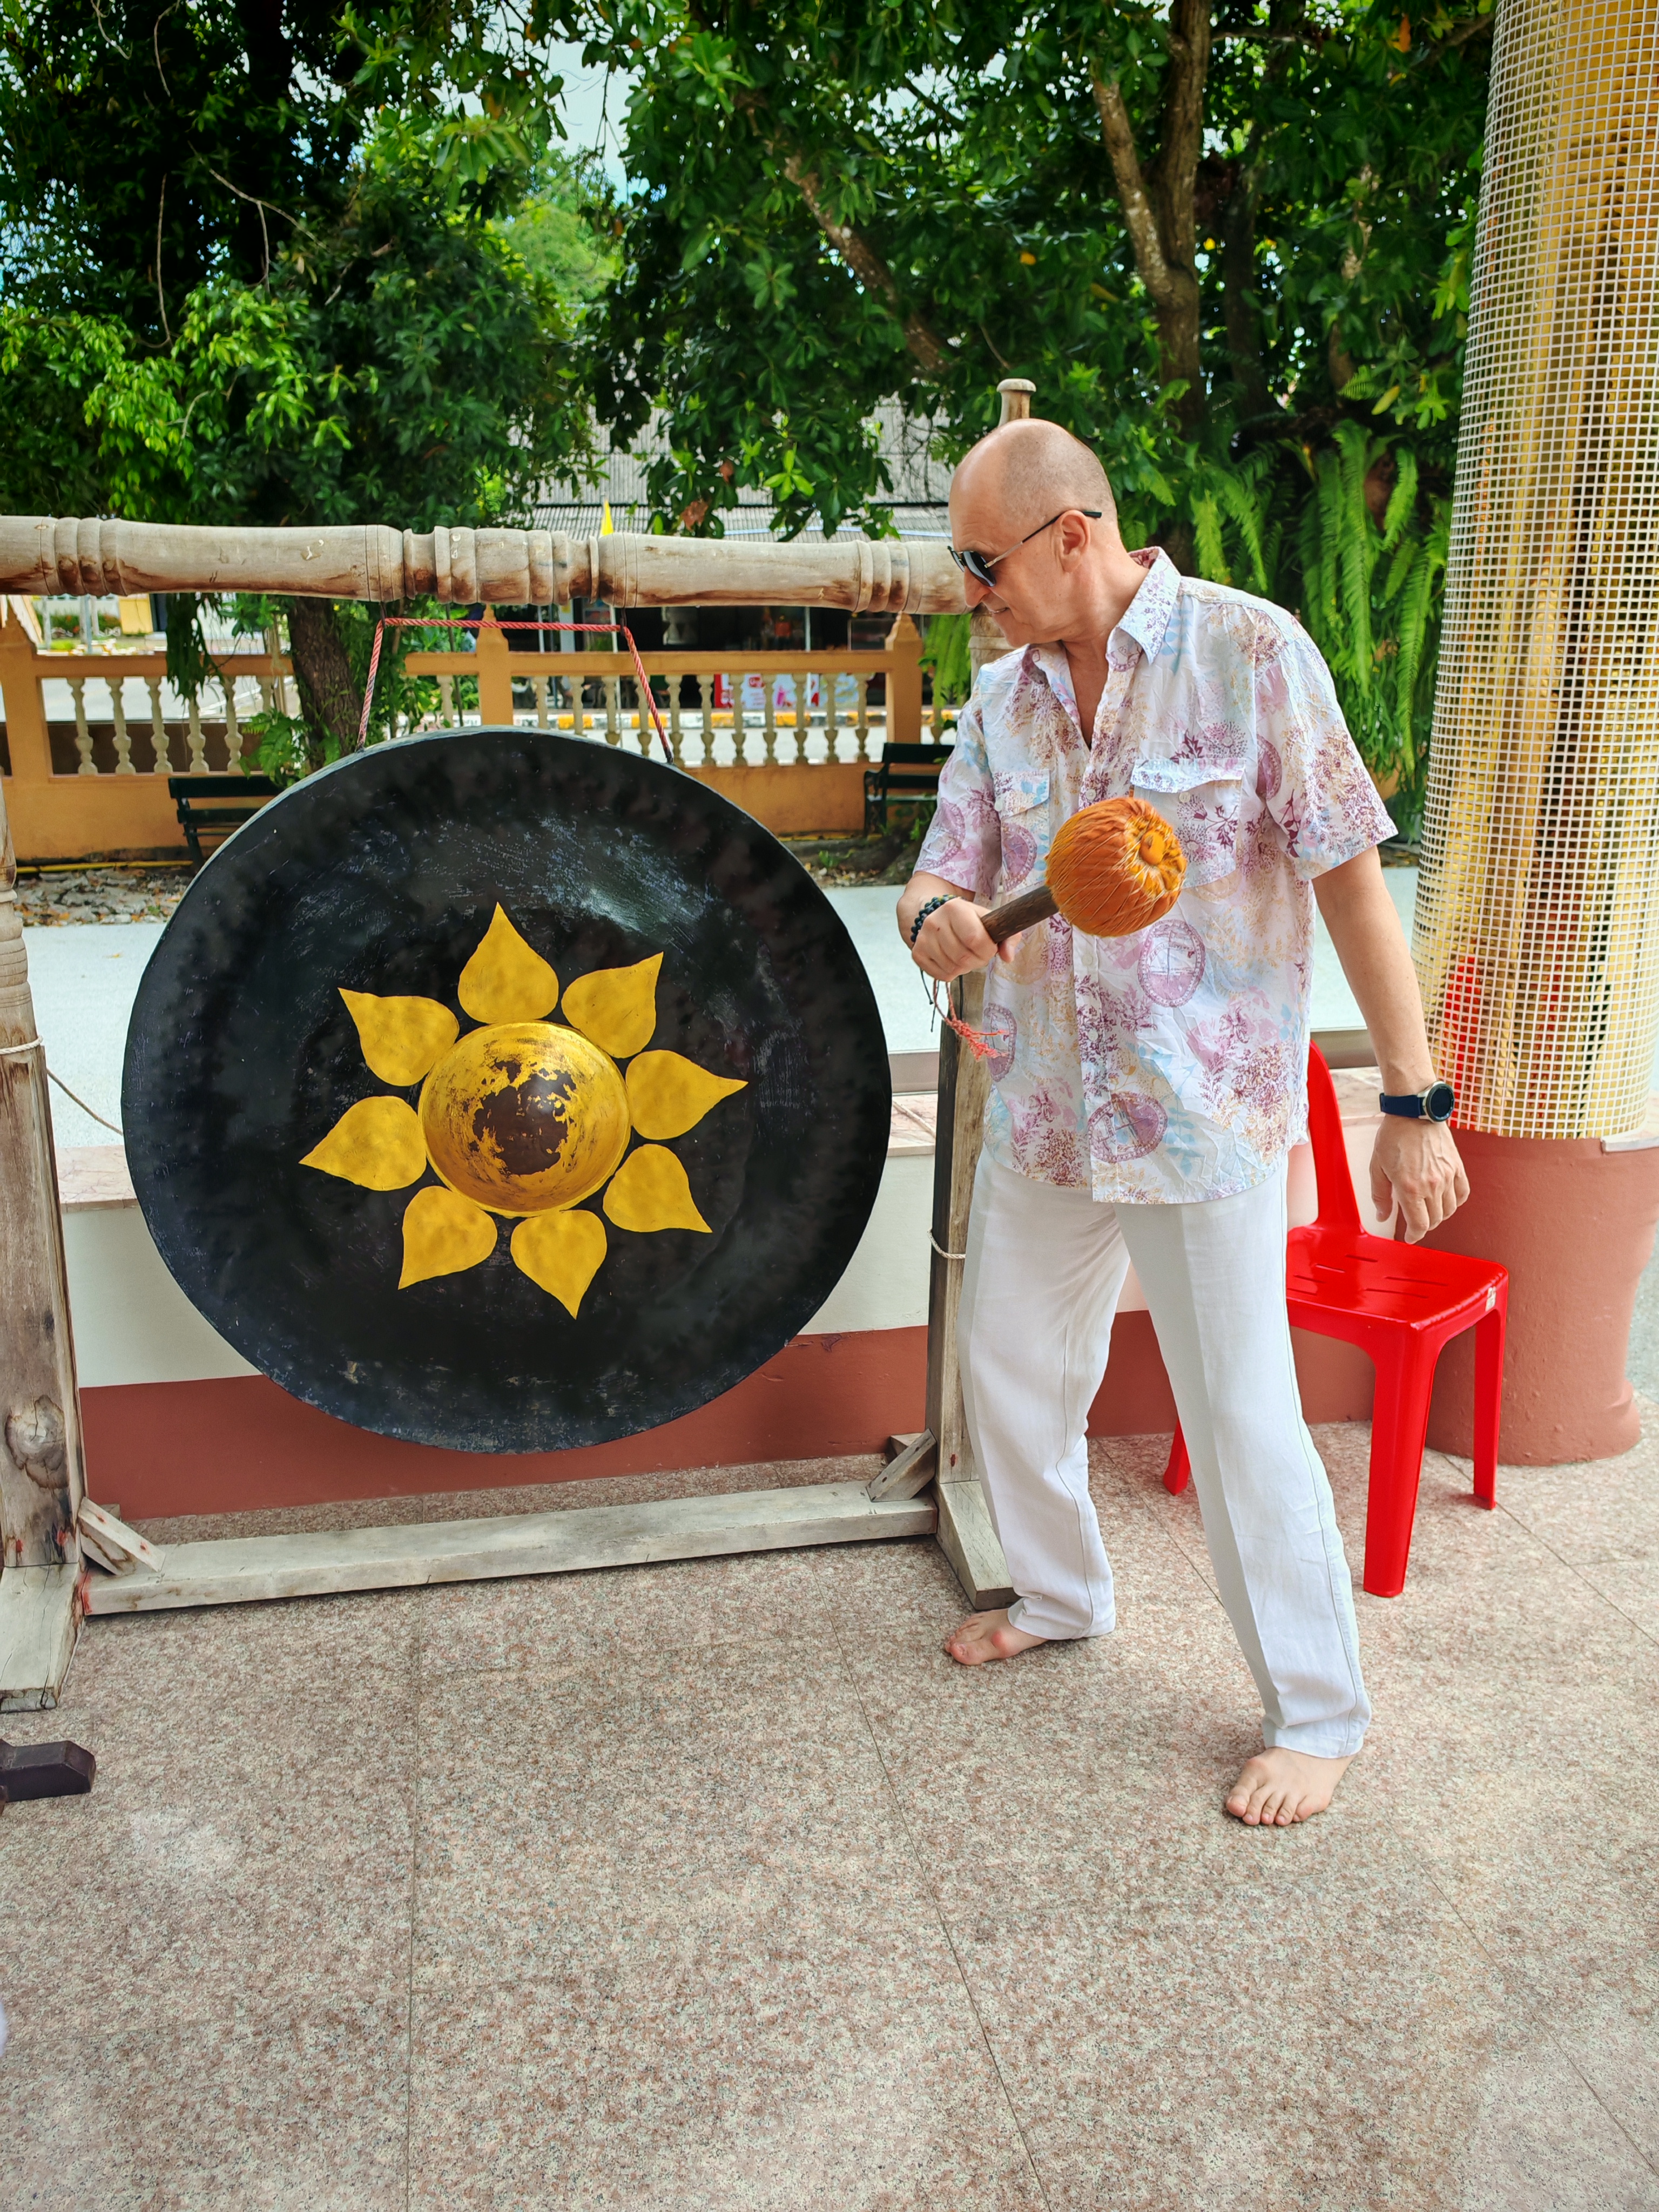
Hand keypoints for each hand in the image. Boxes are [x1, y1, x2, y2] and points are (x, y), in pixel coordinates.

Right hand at [910, 897, 999, 982]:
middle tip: (979, 955)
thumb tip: (1008, 957)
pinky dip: (952, 973)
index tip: (990, 948)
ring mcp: (923, 938)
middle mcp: (935, 921)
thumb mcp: (990, 921)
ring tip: (966, 956)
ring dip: (965, 968)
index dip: (988, 951)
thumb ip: (1008, 937)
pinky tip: (954, 961)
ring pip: (952, 968)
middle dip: (978, 961)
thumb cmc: (969, 921)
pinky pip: (941, 975)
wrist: (938, 917)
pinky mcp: (918, 953)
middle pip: (963, 957)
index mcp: (955, 908)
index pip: (976, 939)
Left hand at [1369, 1117, 1468, 1242]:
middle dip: (1424, 1225)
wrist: (1414, 1112)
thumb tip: (1383, 1216)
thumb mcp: (1377, 1167)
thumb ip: (1380, 1195)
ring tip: (1428, 1210)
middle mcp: (1432, 1185)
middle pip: (1435, 1220)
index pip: (1419, 1224)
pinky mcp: (1457, 1167)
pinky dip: (1456, 1201)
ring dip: (1439, 1215)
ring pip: (1449, 1209)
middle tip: (1415, 1222)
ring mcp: (1448, 1176)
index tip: (1410, 1237)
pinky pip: (1463, 1193)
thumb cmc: (1393, 1137)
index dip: (1414, 1235)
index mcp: (1410, 1188)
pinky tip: (1446, 1199)